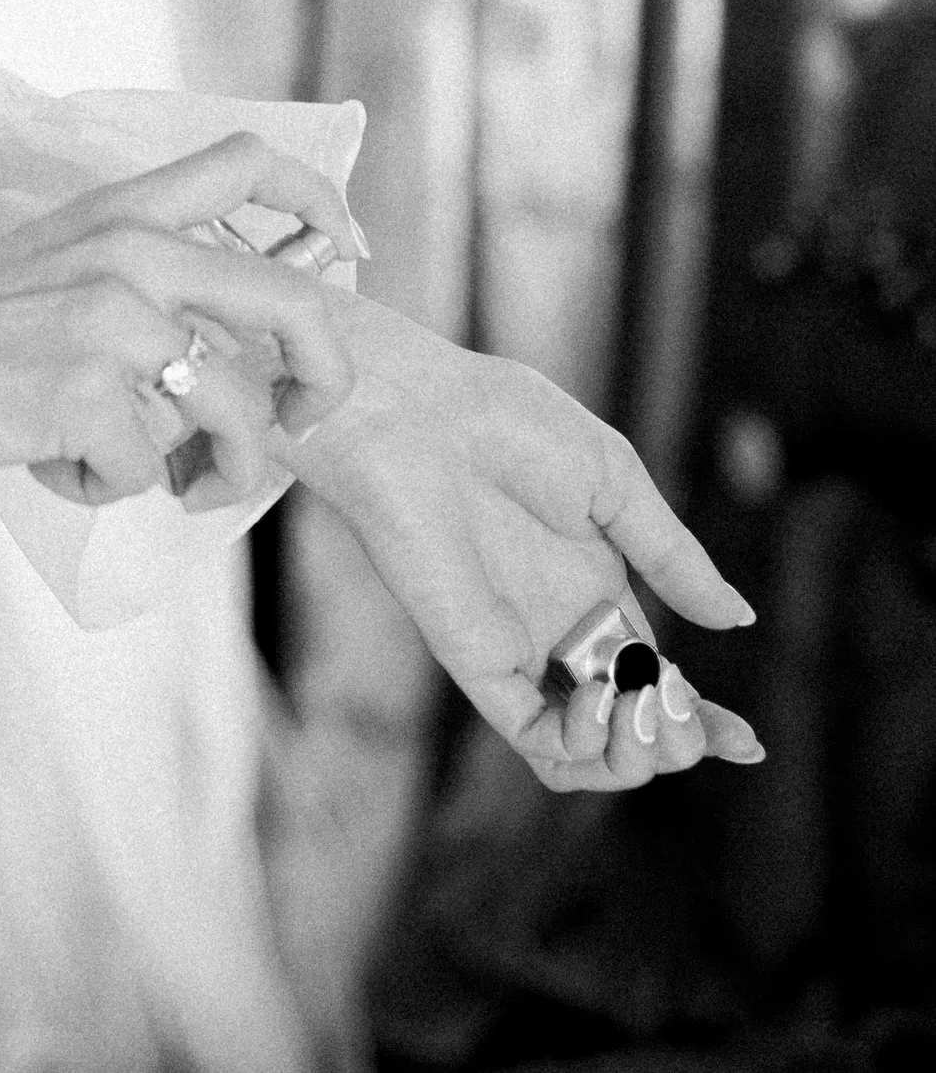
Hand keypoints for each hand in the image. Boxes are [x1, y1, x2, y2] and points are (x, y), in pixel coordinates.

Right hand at [0, 135, 359, 505]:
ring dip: (210, 473)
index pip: (252, 162)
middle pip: (298, 303)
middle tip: (298, 426)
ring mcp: (110, 317)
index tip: (346, 256)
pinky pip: (147, 472)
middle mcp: (130, 249)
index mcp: (120, 209)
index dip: (320, 208)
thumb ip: (133, 276)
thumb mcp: (49, 263)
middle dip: (326, 380)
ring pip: (237, 417)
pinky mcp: (84, 390)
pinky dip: (103, 488)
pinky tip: (47, 462)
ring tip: (140, 475)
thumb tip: (224, 350)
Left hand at [285, 299, 764, 789]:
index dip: (701, 720)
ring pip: (583, 752)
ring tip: (650, 708)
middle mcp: (555, 629)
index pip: (652, 678)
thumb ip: (672, 556)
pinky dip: (582, 745)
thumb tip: (739, 617)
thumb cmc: (503, 420)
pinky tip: (605, 704)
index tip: (748, 745)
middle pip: (628, 726)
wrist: (415, 405)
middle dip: (676, 741)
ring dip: (634, 757)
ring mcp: (516, 648)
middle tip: (690, 711)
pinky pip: (533, 738)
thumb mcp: (615, 481)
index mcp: (592, 586)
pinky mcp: (474, 659)